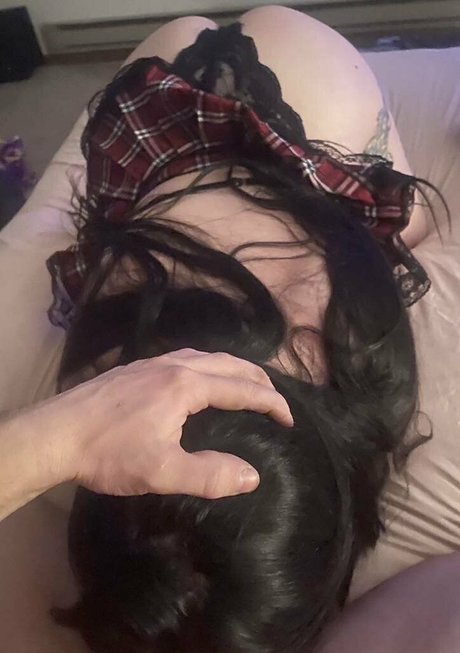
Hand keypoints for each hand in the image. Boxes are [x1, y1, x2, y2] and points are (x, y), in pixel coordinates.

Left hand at [37, 349, 292, 498]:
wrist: (56, 434)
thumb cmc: (109, 454)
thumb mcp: (162, 472)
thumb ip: (210, 474)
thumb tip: (253, 477)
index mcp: (186, 385)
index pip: (242, 388)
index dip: (271, 403)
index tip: (289, 420)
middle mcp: (175, 364)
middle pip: (229, 363)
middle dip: (259, 380)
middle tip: (276, 401)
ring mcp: (154, 362)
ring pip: (207, 356)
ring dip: (235, 369)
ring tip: (247, 385)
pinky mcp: (137, 368)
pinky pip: (187, 357)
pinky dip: (211, 366)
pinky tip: (201, 379)